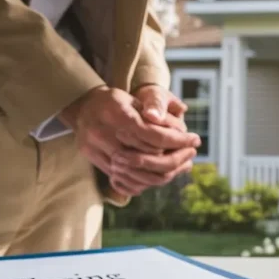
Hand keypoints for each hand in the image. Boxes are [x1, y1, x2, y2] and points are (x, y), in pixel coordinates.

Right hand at [60, 86, 199, 195]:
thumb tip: (181, 124)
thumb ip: (156, 110)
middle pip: (146, 158)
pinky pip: (124, 180)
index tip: (195, 140)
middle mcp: (102, 133)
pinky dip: (146, 180)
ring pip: (137, 174)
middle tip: (191, 153)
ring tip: (183, 165)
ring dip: (165, 173)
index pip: (152, 135)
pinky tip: (163, 174)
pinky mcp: (94, 160)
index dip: (177, 140)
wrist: (83, 107)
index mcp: (115, 113)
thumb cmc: (115, 101)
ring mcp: (95, 149)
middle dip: (175, 159)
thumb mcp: (135, 98)